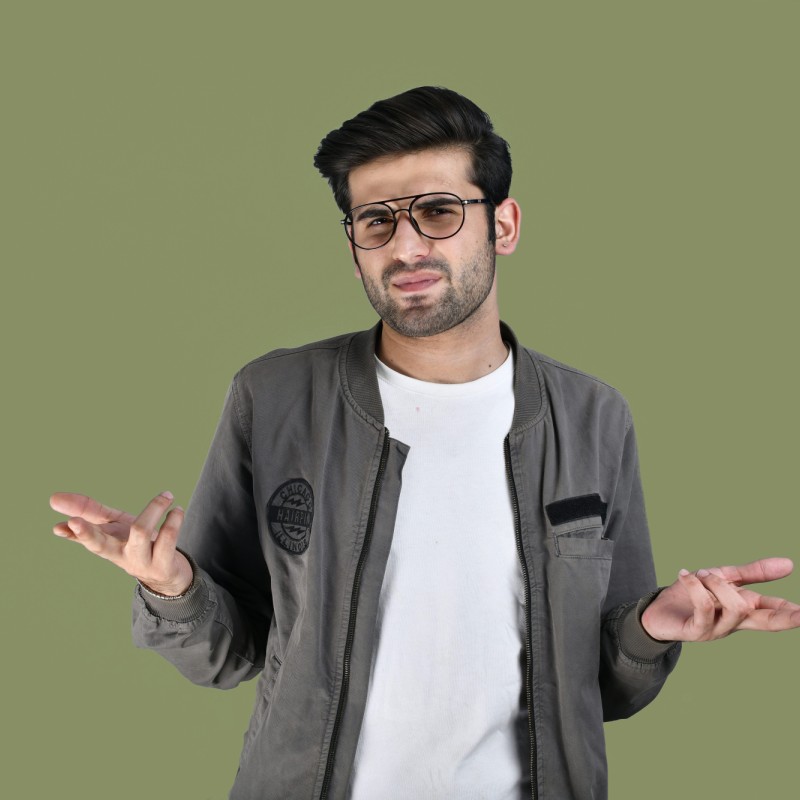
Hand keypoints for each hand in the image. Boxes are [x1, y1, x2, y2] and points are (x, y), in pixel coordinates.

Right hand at [49, 491, 192, 595]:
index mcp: (107, 546)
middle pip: (101, 546)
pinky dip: (173, 521)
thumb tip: (54, 500)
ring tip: (167, 496)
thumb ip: (90, 512)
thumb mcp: (114, 526)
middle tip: (74, 522)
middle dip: (87, 533)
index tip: (59, 526)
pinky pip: (167, 539)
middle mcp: (120, 556)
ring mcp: (141, 563)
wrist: (168, 572)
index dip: (75, 532)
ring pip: (140, 533)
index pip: (87, 539)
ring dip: (154, 509)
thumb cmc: (136, 544)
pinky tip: (177, 510)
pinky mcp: (163, 566)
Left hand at [641, 558, 799, 641]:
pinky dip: (695, 586)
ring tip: (701, 574)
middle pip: (766, 623)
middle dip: (785, 618)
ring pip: (734, 607)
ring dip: (717, 583)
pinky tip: (684, 575)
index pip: (774, 612)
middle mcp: (734, 623)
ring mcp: (717, 630)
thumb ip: (753, 572)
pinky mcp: (696, 632)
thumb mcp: (723, 577)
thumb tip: (790, 564)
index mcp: (744, 610)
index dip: (791, 613)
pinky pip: (704, 607)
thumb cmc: (694, 593)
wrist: (657, 609)